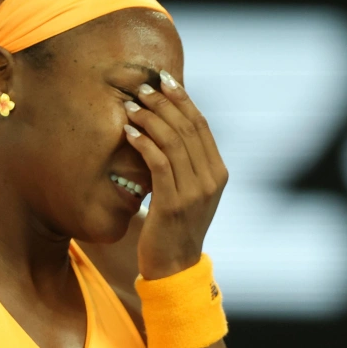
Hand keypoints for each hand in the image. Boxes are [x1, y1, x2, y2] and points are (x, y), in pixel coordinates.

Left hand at [123, 71, 227, 279]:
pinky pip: (158, 163)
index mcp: (218, 172)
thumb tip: (165, 130)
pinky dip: (143, 143)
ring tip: (130, 106)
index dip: (182, 99)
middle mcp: (211, 179)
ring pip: (172, 141)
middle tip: (140, 88)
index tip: (163, 80)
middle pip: (187, 127)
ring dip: (149, 119)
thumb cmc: (174, 227)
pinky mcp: (173, 203)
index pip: (201, 125)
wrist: (174, 267)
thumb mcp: (188, 192)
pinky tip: (128, 132)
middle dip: (163, 102)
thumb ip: (184, 165)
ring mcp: (195, 192)